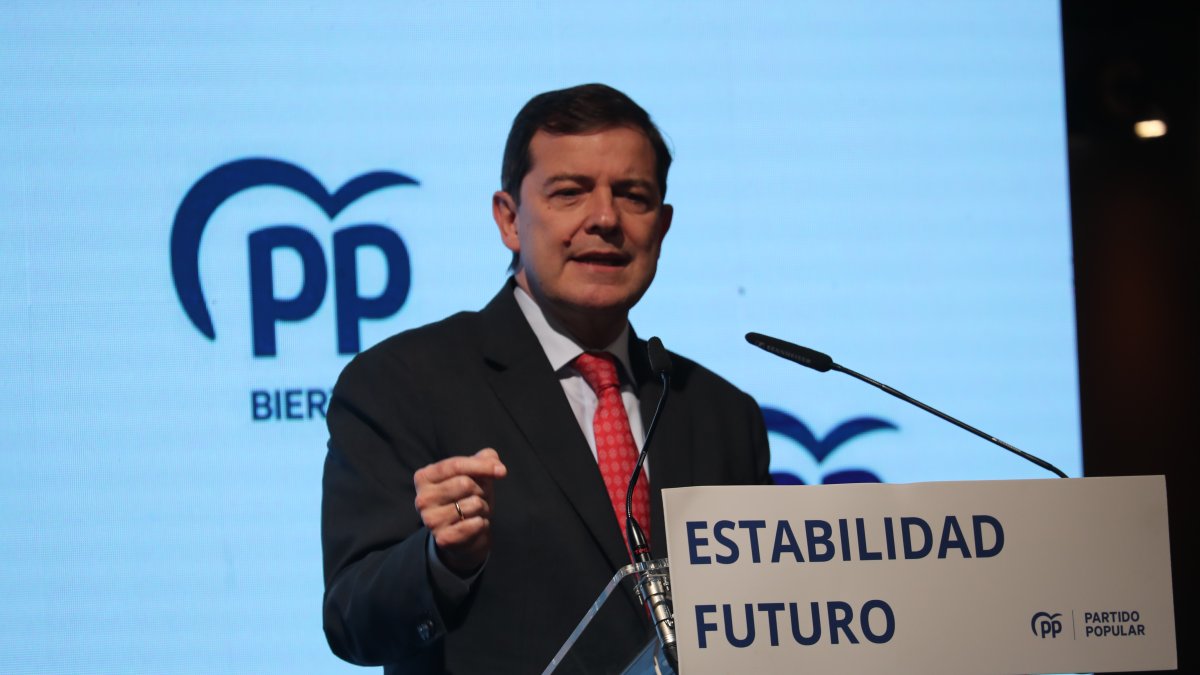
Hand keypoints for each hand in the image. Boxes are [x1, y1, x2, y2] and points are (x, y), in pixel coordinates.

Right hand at [413, 448, 507, 574]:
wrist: (464, 533)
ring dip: (483, 507)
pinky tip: (475, 524)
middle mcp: (422, 499)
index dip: (482, 466)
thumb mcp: (475, 473)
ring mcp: (430, 520)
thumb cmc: (468, 496)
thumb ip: (485, 459)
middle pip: (465, 484)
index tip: (502, 471)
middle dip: (481, 490)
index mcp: (424, 477)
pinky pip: (475, 524)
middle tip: (478, 497)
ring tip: (475, 512)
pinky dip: (483, 523)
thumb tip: (496, 465)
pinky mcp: (443, 539)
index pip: (455, 465)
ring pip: (473, 504)